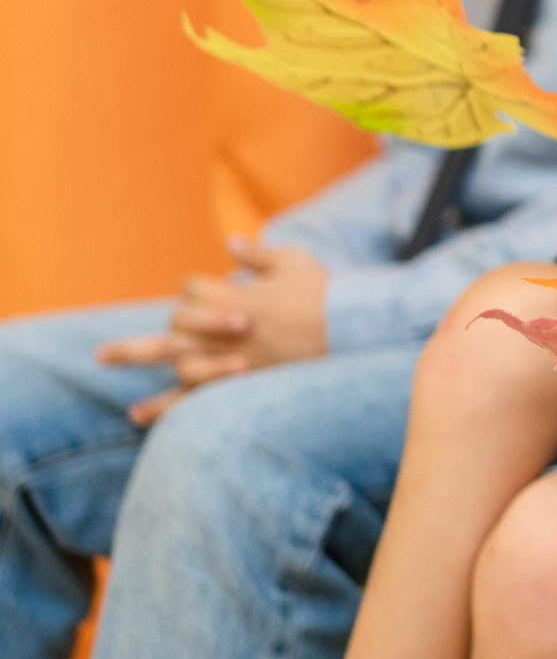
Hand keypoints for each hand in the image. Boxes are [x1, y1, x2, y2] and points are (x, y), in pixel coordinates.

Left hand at [97, 238, 330, 424]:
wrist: (353, 329)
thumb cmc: (324, 292)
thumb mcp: (294, 261)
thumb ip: (258, 253)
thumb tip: (230, 243)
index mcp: (238, 297)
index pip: (194, 290)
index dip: (198, 290)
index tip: (215, 291)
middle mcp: (227, 330)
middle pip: (173, 326)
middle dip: (140, 342)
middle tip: (100, 355)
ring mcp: (232, 358)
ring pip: (176, 361)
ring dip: (144, 366)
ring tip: (112, 373)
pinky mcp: (241, 381)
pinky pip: (196, 397)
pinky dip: (165, 407)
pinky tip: (136, 415)